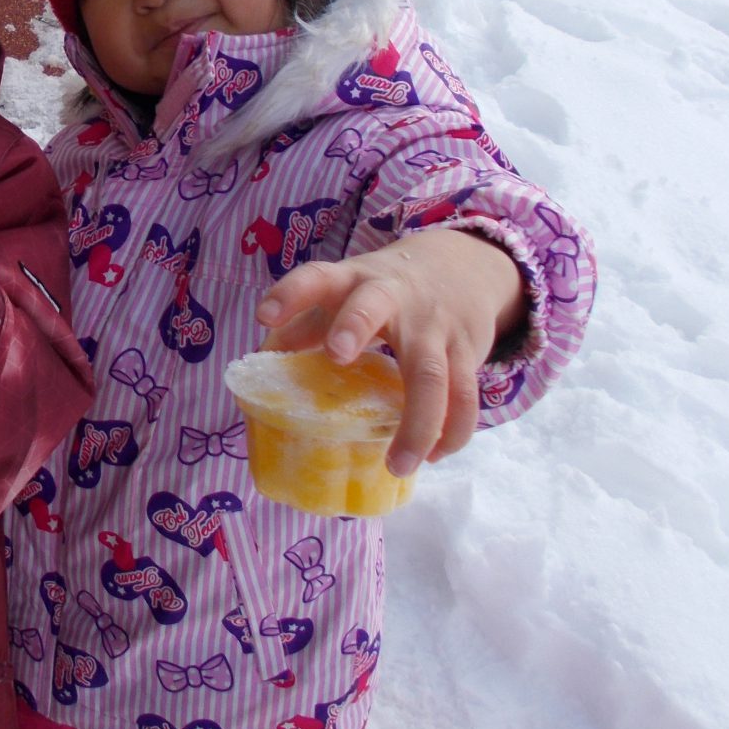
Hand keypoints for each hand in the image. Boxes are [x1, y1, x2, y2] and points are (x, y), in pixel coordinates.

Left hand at [252, 230, 524, 477]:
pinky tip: (434, 455)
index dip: (289, 294)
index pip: (315, 279)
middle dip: (354, 326)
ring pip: (431, 371)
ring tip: (399, 464)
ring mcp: (433, 323)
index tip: (264, 316)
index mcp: (351, 281)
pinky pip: (465, 394)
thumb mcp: (345, 295)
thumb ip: (306, 325)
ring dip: (419, 422)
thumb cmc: (384, 290)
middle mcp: (391, 296)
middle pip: (373, 307)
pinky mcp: (467, 349)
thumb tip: (261, 367)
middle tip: (336, 354)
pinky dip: (454, 430)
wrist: (463, 264)